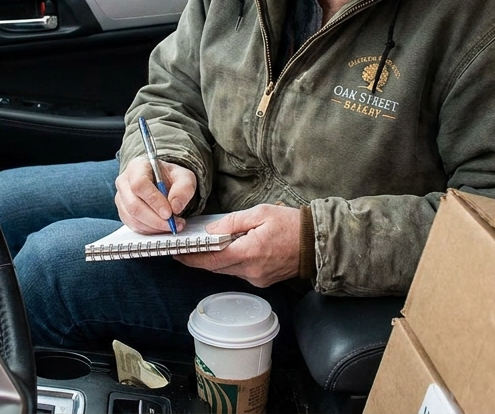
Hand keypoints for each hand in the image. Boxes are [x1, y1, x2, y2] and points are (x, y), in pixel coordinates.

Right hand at [114, 157, 196, 233]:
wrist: (163, 182)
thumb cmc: (171, 177)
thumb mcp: (184, 177)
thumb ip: (183, 188)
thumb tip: (175, 207)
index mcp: (137, 167)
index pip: (139, 184)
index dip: (154, 200)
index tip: (169, 213)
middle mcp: (124, 182)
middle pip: (134, 205)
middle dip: (155, 219)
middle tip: (174, 224)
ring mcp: (121, 198)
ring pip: (133, 218)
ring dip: (154, 227)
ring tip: (172, 226)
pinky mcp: (123, 212)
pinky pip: (133, 226)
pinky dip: (150, 230)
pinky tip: (162, 227)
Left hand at [175, 204, 301, 287]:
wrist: (316, 243)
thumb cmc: (291, 225)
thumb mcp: (261, 213)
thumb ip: (232, 222)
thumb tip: (211, 231)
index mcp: (250, 252)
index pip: (212, 259)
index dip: (192, 258)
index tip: (178, 254)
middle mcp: (252, 270)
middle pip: (217, 267)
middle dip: (200, 259)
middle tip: (185, 249)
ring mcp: (258, 278)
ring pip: (227, 271)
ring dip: (216, 260)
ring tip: (206, 247)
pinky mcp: (263, 280)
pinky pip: (240, 272)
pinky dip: (232, 262)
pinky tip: (231, 250)